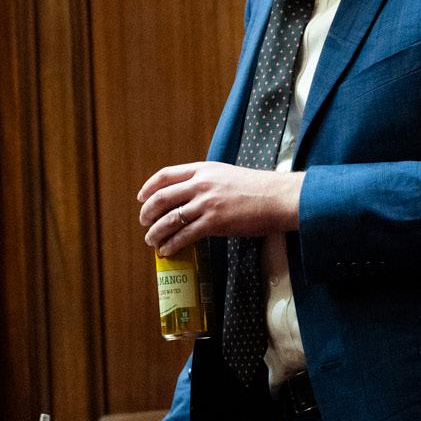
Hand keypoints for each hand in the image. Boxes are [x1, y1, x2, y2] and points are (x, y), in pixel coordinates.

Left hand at [138, 162, 303, 255]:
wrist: (279, 198)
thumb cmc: (258, 188)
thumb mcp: (227, 175)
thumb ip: (207, 182)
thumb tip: (191, 196)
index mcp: (203, 169)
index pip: (166, 175)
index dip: (149, 187)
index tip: (141, 198)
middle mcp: (201, 184)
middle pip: (162, 198)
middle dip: (147, 213)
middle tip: (144, 223)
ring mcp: (206, 203)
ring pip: (169, 219)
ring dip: (156, 232)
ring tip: (152, 241)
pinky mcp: (214, 222)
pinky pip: (184, 235)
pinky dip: (171, 244)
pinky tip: (167, 251)